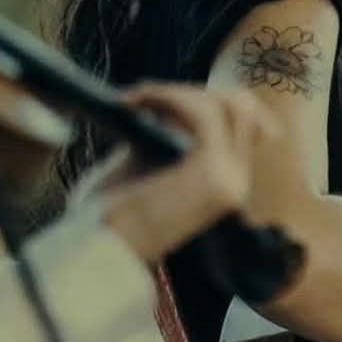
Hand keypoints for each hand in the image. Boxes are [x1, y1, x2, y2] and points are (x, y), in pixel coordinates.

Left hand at [78, 83, 278, 263]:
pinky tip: (136, 101)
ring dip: (178, 91)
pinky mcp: (214, 172)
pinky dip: (168, 96)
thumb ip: (162, 138)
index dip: (204, 98)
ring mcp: (231, 179)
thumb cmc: (108, 216)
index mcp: (225, 185)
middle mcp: (237, 183)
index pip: (245, 122)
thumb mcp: (140, 167)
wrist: (96, 250)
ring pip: (226, 105)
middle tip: (145, 95)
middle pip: (241, 108)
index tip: (154, 97)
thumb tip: (162, 106)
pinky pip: (204, 113)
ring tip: (137, 98)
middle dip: (191, 91)